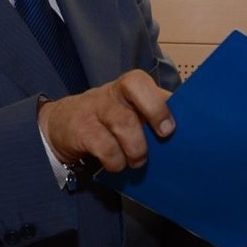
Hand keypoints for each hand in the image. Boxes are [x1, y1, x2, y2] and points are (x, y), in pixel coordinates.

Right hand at [38, 70, 172, 171]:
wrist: (61, 124)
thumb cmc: (107, 119)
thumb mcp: (130, 112)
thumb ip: (154, 115)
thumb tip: (185, 133)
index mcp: (130, 86)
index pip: (144, 82)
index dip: (162, 101)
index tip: (171, 127)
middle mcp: (113, 92)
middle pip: (134, 86)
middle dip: (155, 110)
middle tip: (164, 135)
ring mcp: (95, 108)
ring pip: (122, 121)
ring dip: (136, 147)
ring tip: (137, 161)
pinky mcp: (81, 129)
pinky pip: (104, 146)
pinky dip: (115, 160)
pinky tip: (117, 164)